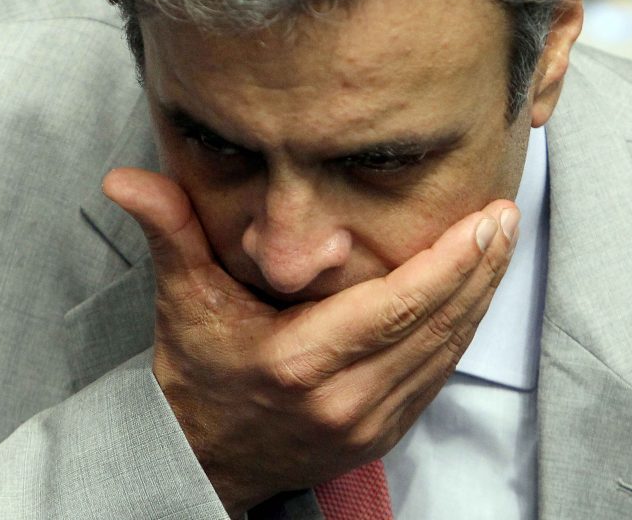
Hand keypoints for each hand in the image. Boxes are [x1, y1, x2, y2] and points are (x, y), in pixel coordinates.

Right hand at [103, 167, 518, 517]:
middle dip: (480, 269)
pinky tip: (475, 295)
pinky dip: (460, 334)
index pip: (396, 306)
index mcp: (299, 360)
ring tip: (501, 246)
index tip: (485, 218)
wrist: (205, 452)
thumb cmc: (199, 370)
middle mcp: (342, 398)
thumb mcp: (182, 299)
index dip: (449, 262)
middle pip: (434, 326)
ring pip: (444, 353)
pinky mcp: (381, 434)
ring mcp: (367, 423)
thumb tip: (123, 179)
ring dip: (479, 298)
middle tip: (507, 216)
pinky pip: (436, 378)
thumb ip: (169, 232)